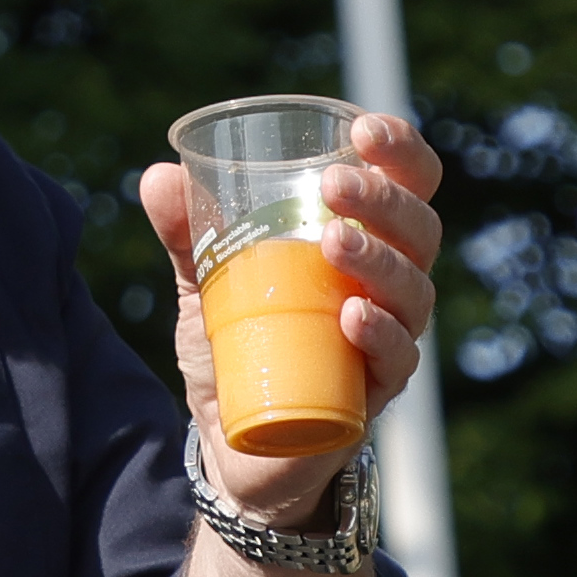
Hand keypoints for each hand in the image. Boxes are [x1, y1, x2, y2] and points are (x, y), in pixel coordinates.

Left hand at [137, 111, 444, 529]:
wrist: (237, 447)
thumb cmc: (240, 350)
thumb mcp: (206, 286)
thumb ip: (187, 234)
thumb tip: (158, 175)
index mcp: (364, 243)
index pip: (406, 186)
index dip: (401, 153)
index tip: (364, 129)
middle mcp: (390, 286)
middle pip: (418, 230)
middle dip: (384, 200)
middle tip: (336, 184)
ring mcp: (388, 340)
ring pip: (413, 291)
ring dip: (382, 260)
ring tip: (336, 240)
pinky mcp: (374, 394)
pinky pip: (397, 360)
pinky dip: (381, 335)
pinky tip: (355, 316)